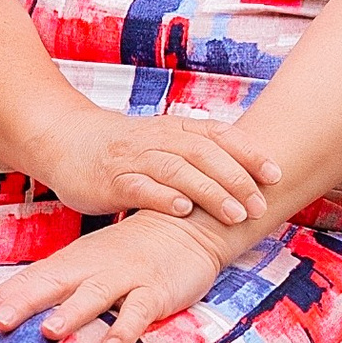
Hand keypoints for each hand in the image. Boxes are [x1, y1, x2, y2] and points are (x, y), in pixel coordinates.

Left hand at [0, 210, 227, 342]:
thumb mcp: (87, 264)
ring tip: (49, 330)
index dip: (0, 300)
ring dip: (72, 313)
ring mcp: (125, 278)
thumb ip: (55, 287)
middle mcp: (92, 269)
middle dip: (22, 304)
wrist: (186, 224)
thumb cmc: (127, 252)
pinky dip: (126, 328)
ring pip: (94, 296)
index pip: (29, 281)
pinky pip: (140, 312)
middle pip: (51, 285)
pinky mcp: (156, 291)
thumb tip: (12, 313)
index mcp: (71, 263)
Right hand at [35, 105, 279, 229]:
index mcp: (175, 128)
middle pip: (204, 154)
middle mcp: (158, 138)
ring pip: (178, 170)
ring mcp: (134, 158)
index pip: (220, 135)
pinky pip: (140, 186)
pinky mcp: (111, 179)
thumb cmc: (123, 149)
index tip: (276, 175)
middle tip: (259, 206)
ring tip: (235, 214)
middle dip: (237, 180)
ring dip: (210, 192)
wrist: (65, 140)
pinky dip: (163, 197)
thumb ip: (197, 155)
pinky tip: (183, 210)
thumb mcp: (163, 143)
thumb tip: (247, 176)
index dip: (250, 154)